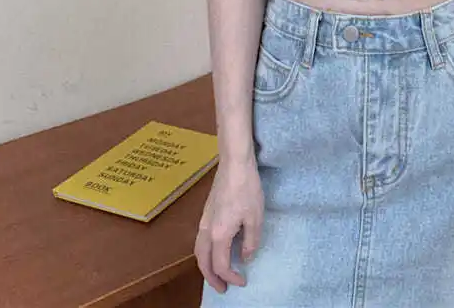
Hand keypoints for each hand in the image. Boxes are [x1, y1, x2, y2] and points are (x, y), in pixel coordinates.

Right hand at [195, 159, 263, 292]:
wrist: (234, 163)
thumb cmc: (247, 189)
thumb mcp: (255, 217)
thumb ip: (250, 242)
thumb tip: (245, 257)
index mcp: (219, 234)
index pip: (220, 265)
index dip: (231, 277)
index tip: (243, 281)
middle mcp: (207, 230)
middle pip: (203, 262)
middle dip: (211, 278)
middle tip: (222, 290)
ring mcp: (204, 220)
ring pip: (198, 251)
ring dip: (205, 266)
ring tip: (216, 274)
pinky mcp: (206, 211)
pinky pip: (200, 240)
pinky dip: (205, 252)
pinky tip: (215, 250)